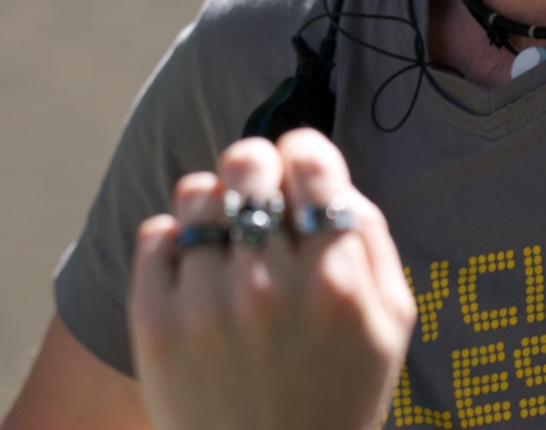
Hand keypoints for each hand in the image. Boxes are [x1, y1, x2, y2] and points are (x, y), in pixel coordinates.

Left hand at [129, 129, 416, 429]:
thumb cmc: (339, 393)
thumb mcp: (389, 322)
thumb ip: (370, 237)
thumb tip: (330, 177)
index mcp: (335, 283)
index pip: (310, 162)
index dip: (305, 151)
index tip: (300, 167)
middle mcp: (268, 288)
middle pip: (247, 165)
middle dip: (255, 165)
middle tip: (258, 189)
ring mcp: (206, 306)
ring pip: (197, 192)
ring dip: (215, 201)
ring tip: (226, 233)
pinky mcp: (155, 325)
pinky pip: (156, 233)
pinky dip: (174, 238)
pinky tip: (198, 268)